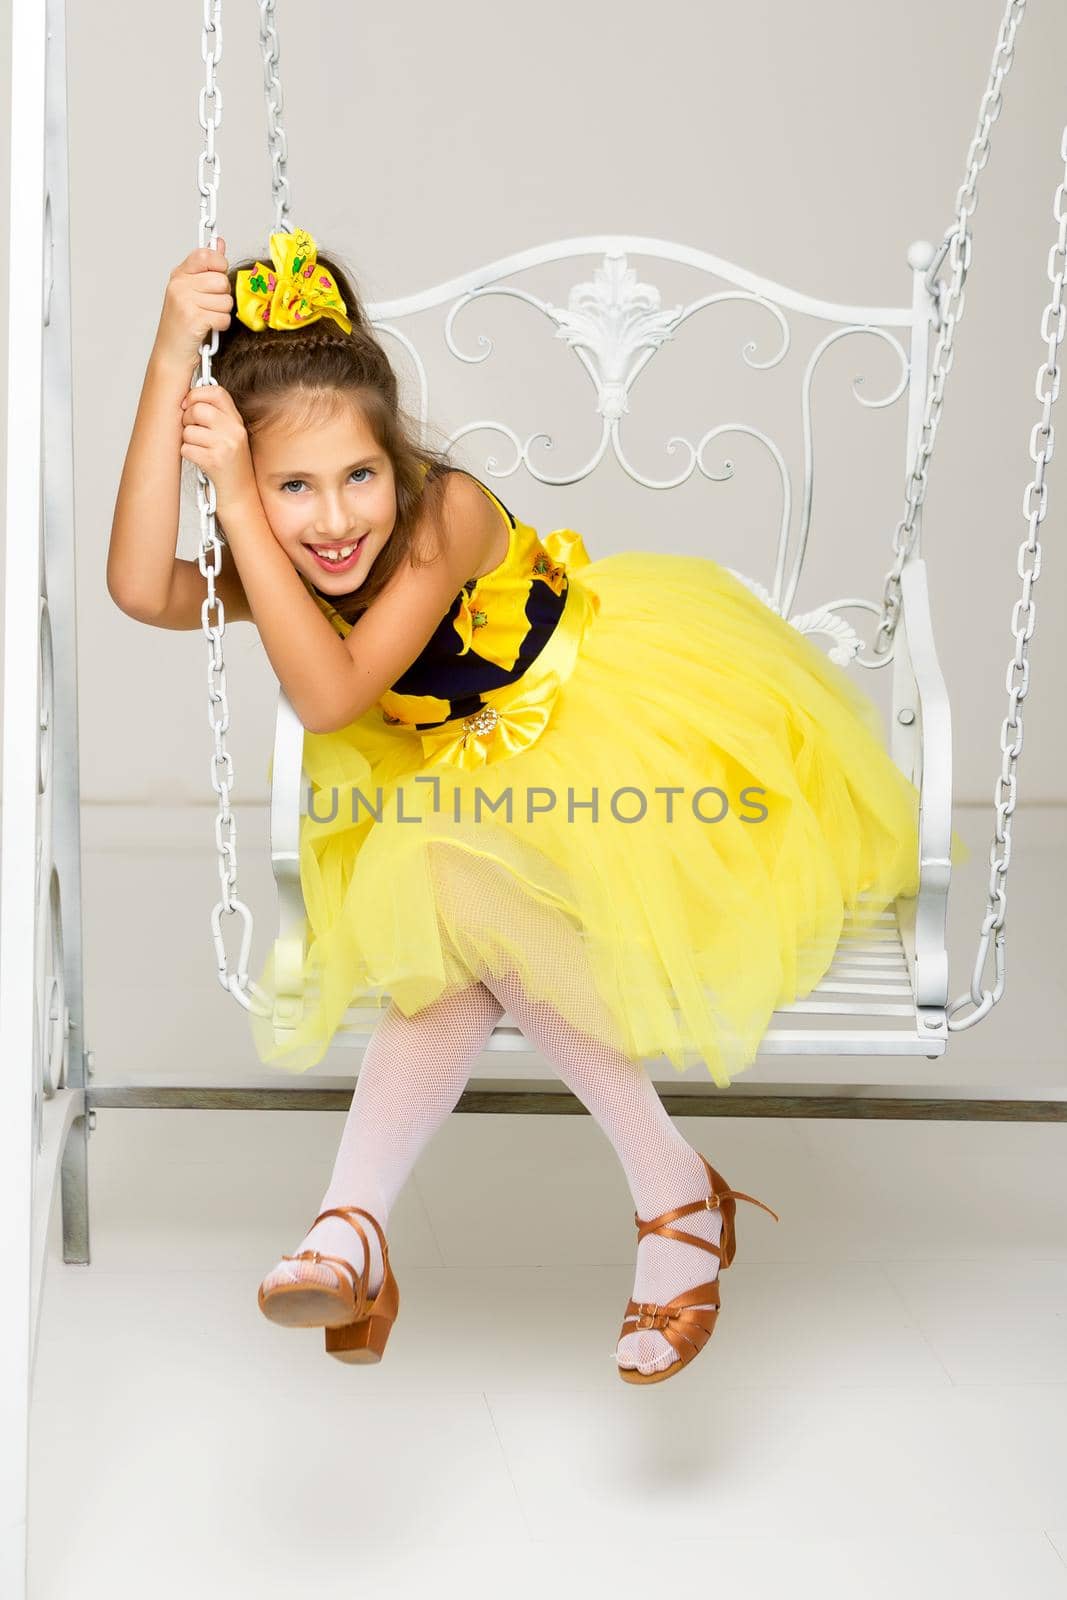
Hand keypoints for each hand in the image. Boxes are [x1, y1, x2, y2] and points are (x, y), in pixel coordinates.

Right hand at [155, 238, 231, 366]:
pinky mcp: (193, 319)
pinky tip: (208, 328)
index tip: (217, 276)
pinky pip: (223, 317)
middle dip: (222, 296)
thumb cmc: (183, 324)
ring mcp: (184, 301)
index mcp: (179, 274)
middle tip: (209, 306)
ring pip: (226, 300)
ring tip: (207, 318)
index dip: (219, 265)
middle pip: (221, 280)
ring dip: (222, 313)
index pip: (206, 255)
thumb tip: (220, 243)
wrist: (171, 355)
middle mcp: (179, 285)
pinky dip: (220, 326)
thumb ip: (207, 267)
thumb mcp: (192, 291)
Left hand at [180, 382, 256, 511]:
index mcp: (237, 421)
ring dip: (187, 441)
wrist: (240, 496)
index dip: (196, 394)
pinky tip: (200, 461)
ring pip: (188, 430)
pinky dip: (188, 455)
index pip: (216, 392)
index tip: (187, 404)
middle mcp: (234, 431)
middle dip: (187, 420)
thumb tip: (187, 398)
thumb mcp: (229, 436)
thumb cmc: (230, 466)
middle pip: (197, 409)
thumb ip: (215, 415)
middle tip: (193, 432)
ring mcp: (225, 446)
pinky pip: (186, 448)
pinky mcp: (214, 461)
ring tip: (200, 450)